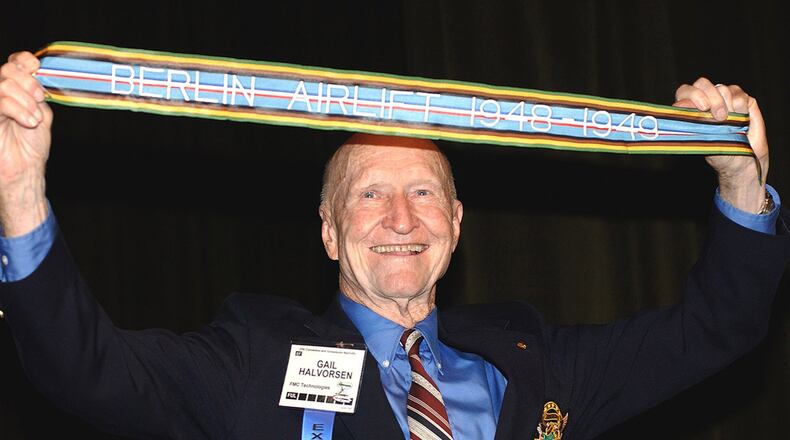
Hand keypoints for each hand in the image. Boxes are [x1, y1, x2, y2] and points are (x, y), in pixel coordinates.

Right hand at [0, 52, 51, 235]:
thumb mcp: (42, 112)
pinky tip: (28, 121)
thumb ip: (38, 92)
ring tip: (33, 120)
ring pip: (4, 85)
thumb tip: (38, 73)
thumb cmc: (32, 144)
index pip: (15, 62)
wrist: (25, 168)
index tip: (37, 69)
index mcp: (15, 89)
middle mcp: (0, 94)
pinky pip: (0, 102)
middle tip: (39, 100)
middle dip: (28, 83)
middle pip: (7, 70)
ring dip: (26, 101)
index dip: (25, 61)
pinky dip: (18, 109)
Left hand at [674, 77, 767, 212]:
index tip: (702, 108)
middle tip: (719, 117)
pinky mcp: (744, 100)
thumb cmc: (718, 152)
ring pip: (723, 88)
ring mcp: (725, 99)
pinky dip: (741, 108)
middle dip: (712, 98)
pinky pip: (740, 95)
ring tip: (730, 123)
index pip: (685, 91)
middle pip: (703, 83)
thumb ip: (690, 122)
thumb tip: (679, 108)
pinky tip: (741, 120)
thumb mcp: (700, 140)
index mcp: (692, 109)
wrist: (743, 161)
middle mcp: (707, 101)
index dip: (692, 95)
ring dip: (728, 107)